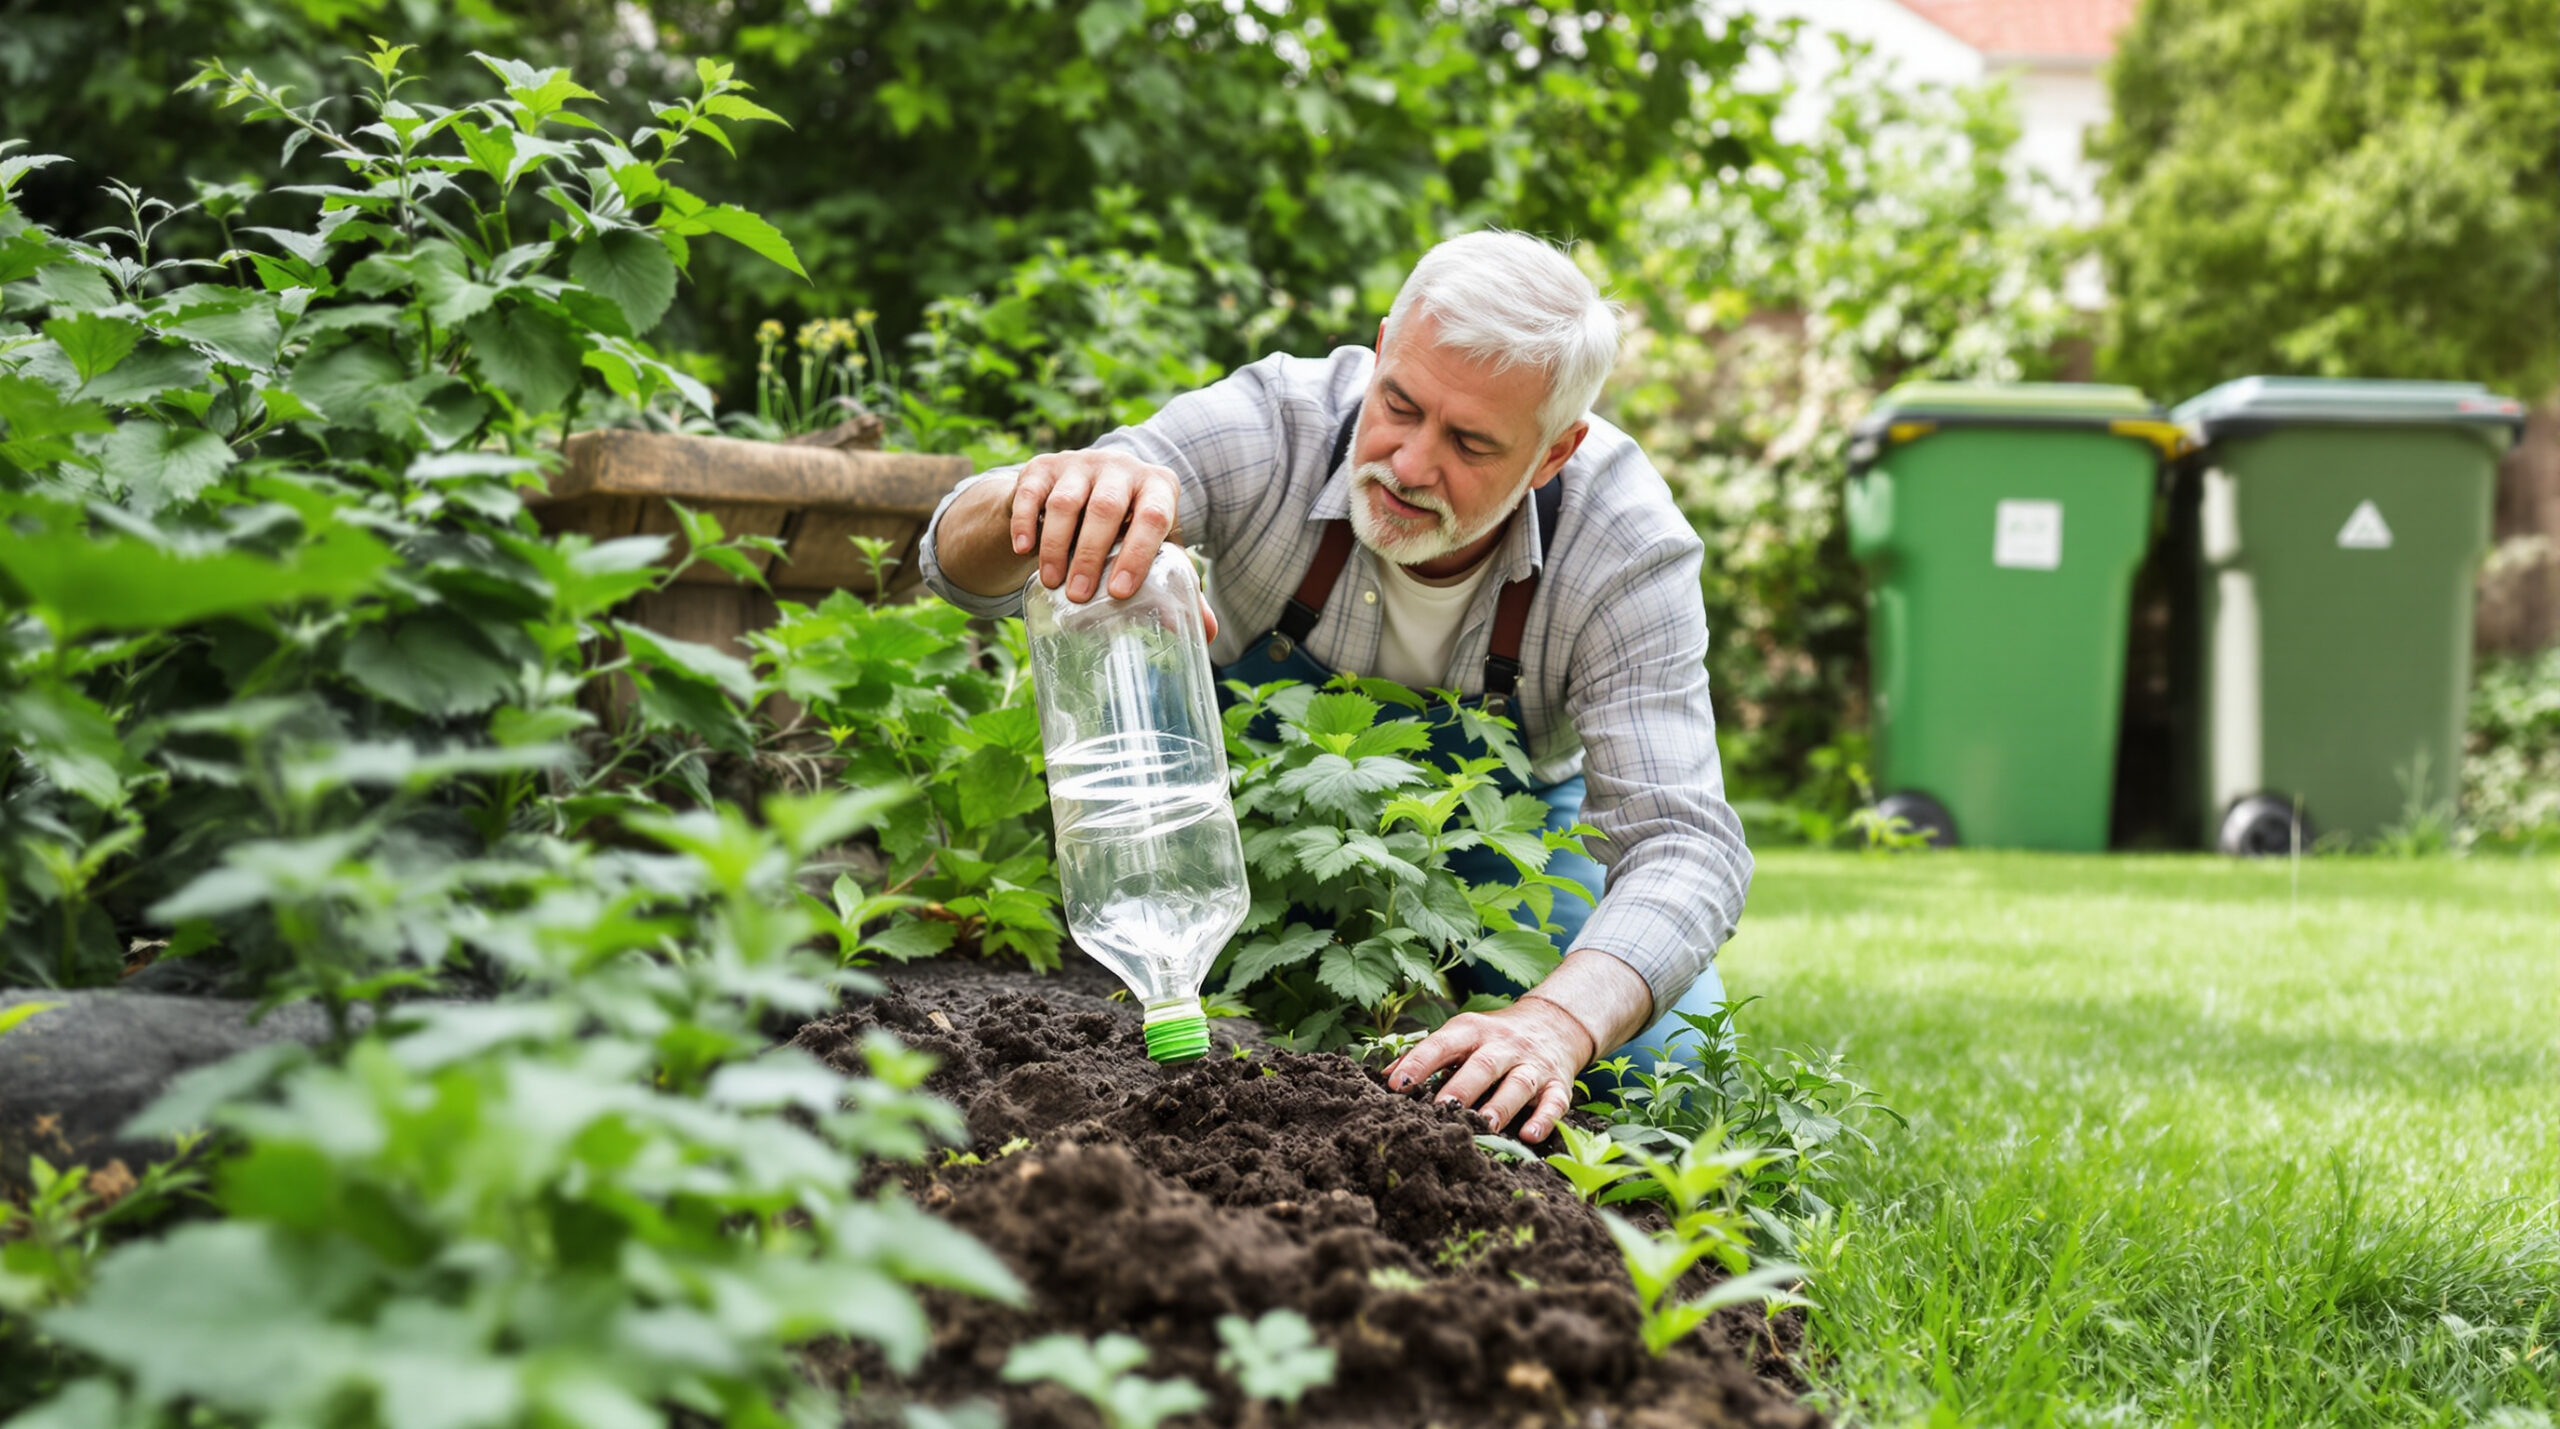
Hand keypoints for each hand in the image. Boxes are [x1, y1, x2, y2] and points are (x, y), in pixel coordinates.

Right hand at [1008, 448, 1197, 609]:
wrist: (1087, 490)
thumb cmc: (1130, 529)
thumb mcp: (1155, 550)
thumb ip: (1180, 585)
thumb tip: (1209, 633)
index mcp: (1157, 486)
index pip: (1153, 517)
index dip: (1138, 554)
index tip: (1120, 592)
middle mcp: (1121, 466)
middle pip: (1106, 508)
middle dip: (1090, 555)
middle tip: (1079, 596)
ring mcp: (1080, 463)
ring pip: (1067, 502)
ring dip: (1057, 546)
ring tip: (1052, 584)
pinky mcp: (1044, 466)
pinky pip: (1032, 492)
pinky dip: (1026, 523)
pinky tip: (1024, 551)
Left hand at [1383, 996, 1596, 1142]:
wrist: (1554, 1023)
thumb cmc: (1494, 1037)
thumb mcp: (1462, 1035)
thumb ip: (1426, 1054)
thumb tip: (1385, 1077)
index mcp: (1473, 1030)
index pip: (1443, 1044)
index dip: (1420, 1062)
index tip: (1397, 1085)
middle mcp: (1504, 1045)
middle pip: (1483, 1065)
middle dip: (1462, 1088)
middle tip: (1441, 1110)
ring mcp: (1533, 1064)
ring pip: (1518, 1083)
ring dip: (1501, 1105)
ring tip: (1485, 1126)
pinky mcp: (1558, 1084)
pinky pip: (1555, 1101)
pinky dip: (1544, 1118)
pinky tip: (1530, 1135)